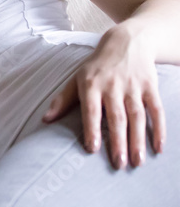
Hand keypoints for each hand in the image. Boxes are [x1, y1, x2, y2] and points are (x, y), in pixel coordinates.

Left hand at [43, 23, 164, 168]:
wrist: (127, 42)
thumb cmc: (97, 66)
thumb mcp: (76, 78)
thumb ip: (62, 100)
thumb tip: (45, 120)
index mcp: (91, 84)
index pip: (91, 110)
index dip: (92, 129)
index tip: (92, 149)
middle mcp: (113, 86)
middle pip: (116, 117)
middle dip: (118, 141)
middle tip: (119, 164)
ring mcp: (133, 87)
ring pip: (137, 116)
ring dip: (138, 140)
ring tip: (137, 162)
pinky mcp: (150, 87)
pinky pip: (156, 110)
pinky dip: (160, 129)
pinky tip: (158, 148)